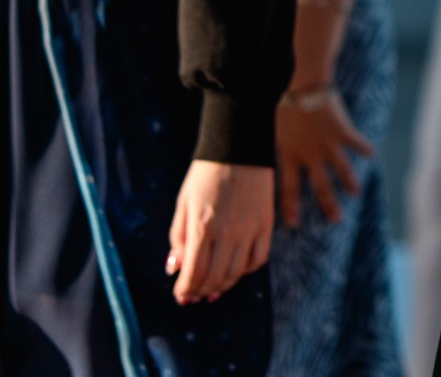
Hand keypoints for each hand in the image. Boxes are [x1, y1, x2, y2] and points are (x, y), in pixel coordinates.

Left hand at [166, 160, 273, 303]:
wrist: (239, 144)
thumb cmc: (205, 173)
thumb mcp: (184, 203)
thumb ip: (178, 238)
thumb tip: (174, 269)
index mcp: (202, 225)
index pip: (194, 273)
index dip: (185, 289)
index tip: (180, 295)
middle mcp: (228, 232)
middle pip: (215, 279)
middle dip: (201, 291)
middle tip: (195, 294)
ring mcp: (250, 229)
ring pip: (237, 273)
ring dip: (222, 285)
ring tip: (213, 287)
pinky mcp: (266, 224)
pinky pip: (258, 259)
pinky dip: (246, 270)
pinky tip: (235, 268)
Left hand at [274, 88, 375, 228]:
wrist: (304, 83)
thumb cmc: (283, 102)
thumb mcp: (270, 127)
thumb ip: (271, 144)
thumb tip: (252, 156)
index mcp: (290, 154)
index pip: (290, 188)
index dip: (291, 207)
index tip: (294, 223)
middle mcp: (311, 154)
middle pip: (321, 186)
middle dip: (329, 205)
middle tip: (336, 220)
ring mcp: (328, 144)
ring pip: (342, 170)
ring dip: (350, 183)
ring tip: (356, 193)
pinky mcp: (342, 131)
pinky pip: (356, 142)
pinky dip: (364, 148)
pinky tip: (371, 154)